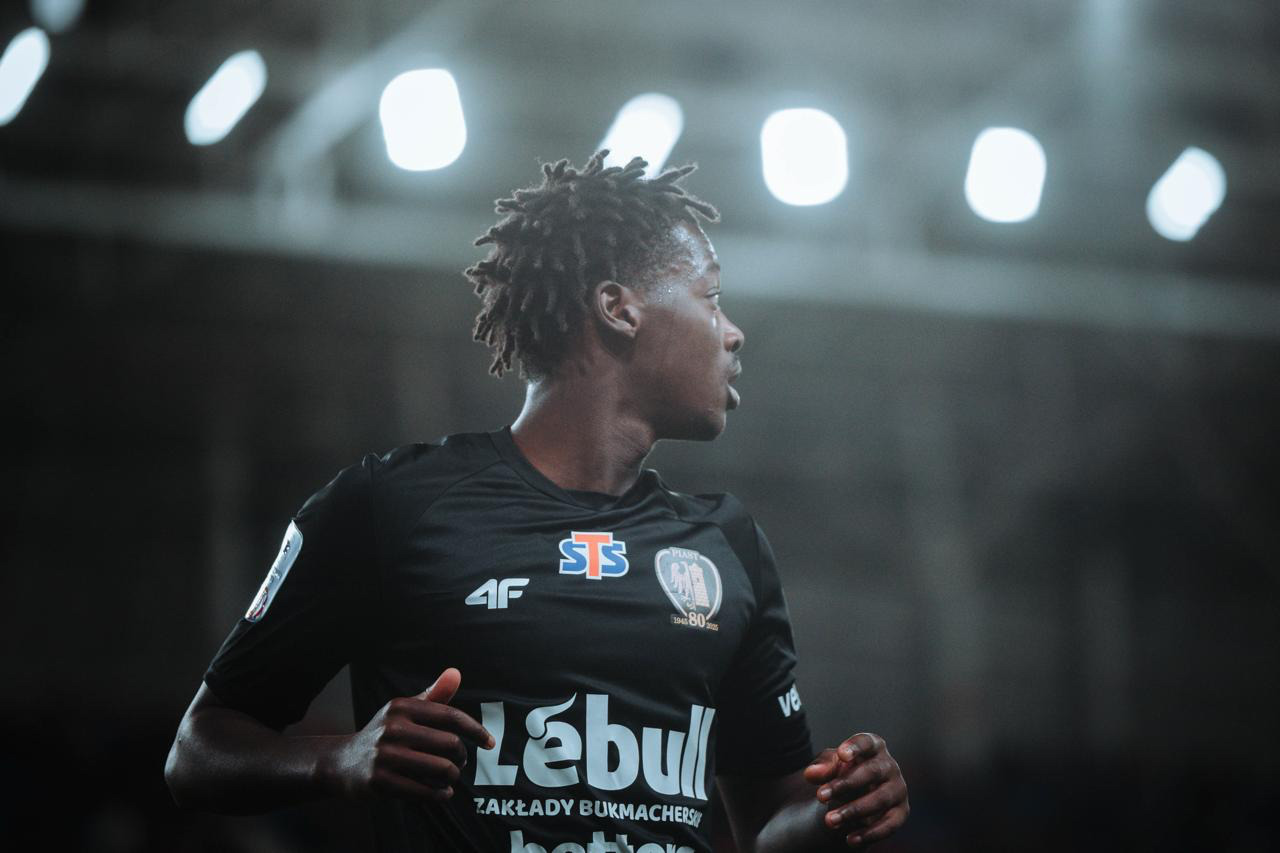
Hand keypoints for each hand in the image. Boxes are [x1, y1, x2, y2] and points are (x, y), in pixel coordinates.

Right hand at [328, 667, 493, 803]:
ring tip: (450, 779)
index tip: (489, 743)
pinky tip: (442, 793)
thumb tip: (456, 673)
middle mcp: (393, 728)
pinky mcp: (379, 781)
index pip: (451, 716)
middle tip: (459, 763)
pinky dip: (439, 795)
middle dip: (462, 757)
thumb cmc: (383, 735)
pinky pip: (423, 791)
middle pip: (450, 745)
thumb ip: (433, 695)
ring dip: (452, 778)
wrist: (341, 763)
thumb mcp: (404, 711)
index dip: (475, 730)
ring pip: (441, 769)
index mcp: (402, 707)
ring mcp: (385, 755)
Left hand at [803, 732, 908, 846]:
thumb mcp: (829, 766)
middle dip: (845, 785)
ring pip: (880, 799)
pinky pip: (889, 824)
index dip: (856, 747)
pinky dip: (871, 833)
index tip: (841, 755)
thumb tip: (811, 774)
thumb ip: (821, 767)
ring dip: (854, 811)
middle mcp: (889, 766)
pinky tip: (850, 839)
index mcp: (874, 746)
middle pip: (872, 772)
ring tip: (830, 821)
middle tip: (820, 797)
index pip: (867, 742)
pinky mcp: (901, 812)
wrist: (856, 795)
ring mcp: (898, 789)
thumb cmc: (843, 772)